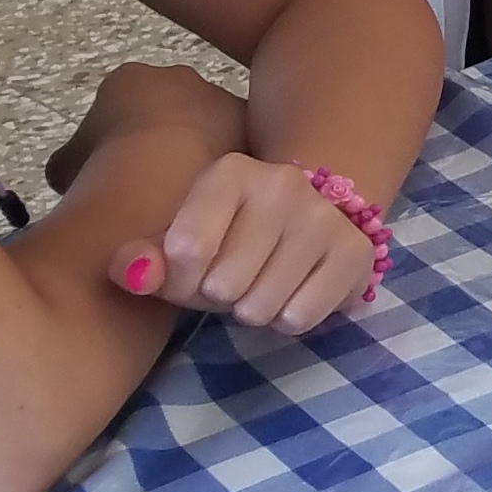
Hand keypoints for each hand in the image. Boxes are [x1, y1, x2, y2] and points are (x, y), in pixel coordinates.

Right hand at [42, 58, 241, 196]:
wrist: (156, 179)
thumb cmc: (101, 169)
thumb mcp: (66, 168)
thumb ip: (72, 162)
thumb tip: (72, 172)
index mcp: (130, 78)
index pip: (124, 101)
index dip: (120, 137)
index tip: (120, 168)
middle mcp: (181, 77)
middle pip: (174, 108)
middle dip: (168, 139)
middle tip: (158, 180)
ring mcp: (219, 96)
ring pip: (210, 125)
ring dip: (201, 151)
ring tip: (186, 193)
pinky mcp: (253, 126)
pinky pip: (238, 145)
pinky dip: (226, 167)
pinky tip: (211, 194)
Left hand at [135, 152, 377, 333]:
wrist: (302, 220)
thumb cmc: (226, 237)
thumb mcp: (176, 246)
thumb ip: (143, 260)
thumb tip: (135, 275)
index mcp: (230, 172)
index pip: (186, 249)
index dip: (179, 280)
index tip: (190, 274)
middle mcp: (283, 183)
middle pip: (223, 285)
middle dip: (219, 298)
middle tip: (230, 283)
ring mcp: (325, 216)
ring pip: (261, 306)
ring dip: (253, 310)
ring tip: (260, 287)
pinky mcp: (356, 251)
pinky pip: (300, 317)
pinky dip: (288, 319)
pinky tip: (292, 293)